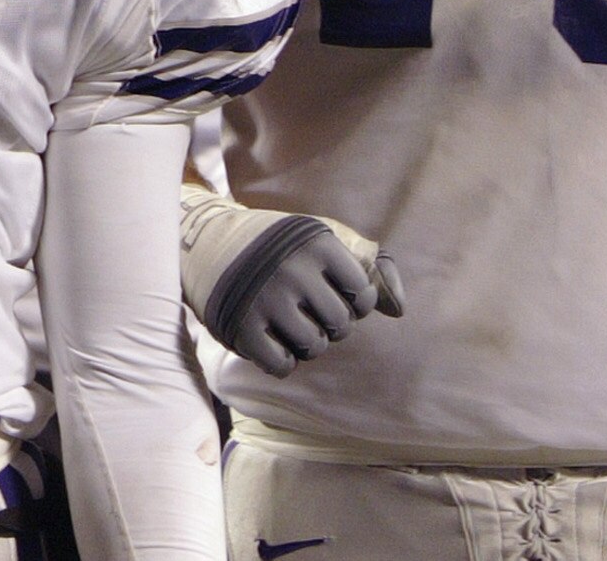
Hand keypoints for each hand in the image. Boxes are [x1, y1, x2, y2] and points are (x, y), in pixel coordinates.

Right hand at [177, 197, 404, 379]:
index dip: (352, 302)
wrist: (207, 241)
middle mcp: (293, 270)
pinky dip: (281, 361)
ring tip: (290, 324)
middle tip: (307, 309)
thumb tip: (399, 309)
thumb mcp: (320, 240)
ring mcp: (266, 300)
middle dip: (329, 324)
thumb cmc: (278, 246)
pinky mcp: (241, 327)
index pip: (362, 297)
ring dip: (306, 342)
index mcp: (318, 244)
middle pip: (340, 325)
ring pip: (314, 347)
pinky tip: (271, 340)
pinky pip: (282, 365)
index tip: (330, 292)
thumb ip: (366, 266)